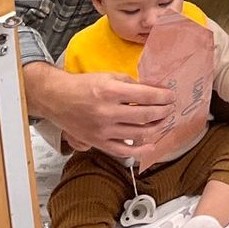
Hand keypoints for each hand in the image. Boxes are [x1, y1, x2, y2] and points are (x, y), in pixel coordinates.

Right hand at [26, 64, 175, 156]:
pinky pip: (122, 151)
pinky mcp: (97, 142)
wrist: (57, 99)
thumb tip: (155, 91)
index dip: (163, 97)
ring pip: (138, 133)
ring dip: (156, 127)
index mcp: (111, 92)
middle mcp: (107, 112)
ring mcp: (102, 130)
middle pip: (145, 115)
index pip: (146, 96)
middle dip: (163, 111)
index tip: (172, 96)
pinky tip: (151, 145)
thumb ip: (132, 85)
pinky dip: (139, 150)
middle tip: (171, 108)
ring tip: (164, 121)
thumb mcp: (110, 77)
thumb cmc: (84, 85)